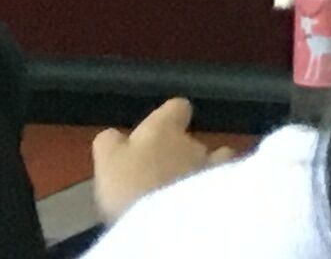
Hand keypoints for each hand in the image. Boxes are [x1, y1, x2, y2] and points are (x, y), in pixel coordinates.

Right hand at [92, 97, 225, 217]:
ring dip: (197, 170)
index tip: (158, 130)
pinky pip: (221, 182)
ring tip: (179, 191)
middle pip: (188, 140)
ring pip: (210, 159)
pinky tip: (199, 201)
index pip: (176, 107)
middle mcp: (193, 141)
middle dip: (177, 154)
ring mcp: (211, 166)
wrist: (165, 223)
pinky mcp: (223, 191)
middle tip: (156, 176)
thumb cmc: (131, 185)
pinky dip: (213, 188)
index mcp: (164, 127)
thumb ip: (110, 141)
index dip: (168, 118)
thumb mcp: (107, 159)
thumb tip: (114, 136)